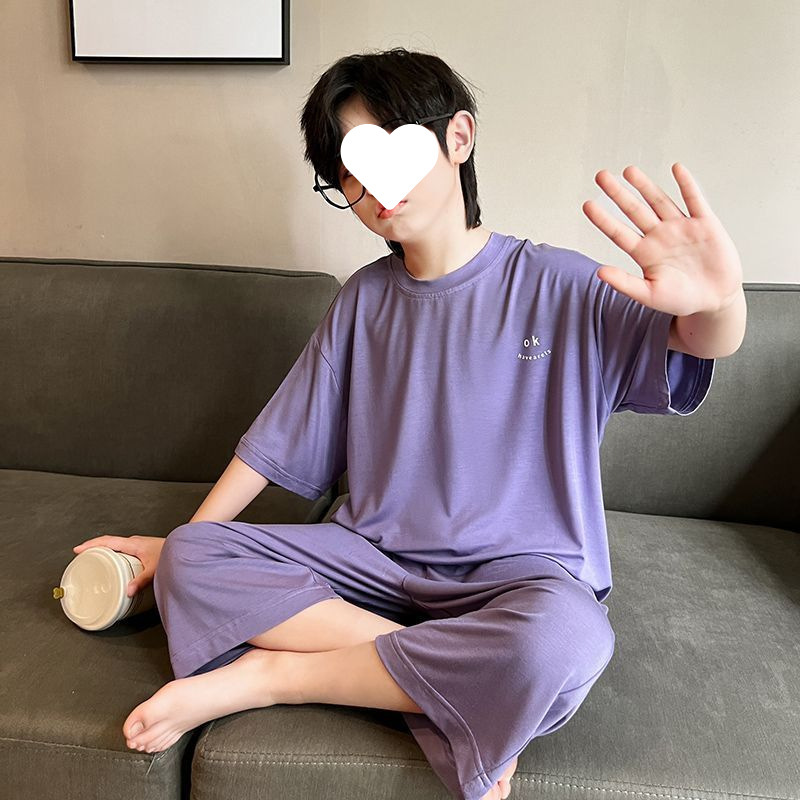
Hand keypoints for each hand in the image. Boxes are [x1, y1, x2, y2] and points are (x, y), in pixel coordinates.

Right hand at [72, 535, 165, 596]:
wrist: (185, 547)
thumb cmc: (172, 554)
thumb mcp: (155, 569)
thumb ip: (141, 581)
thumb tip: (128, 591)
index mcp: (133, 544)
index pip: (107, 541)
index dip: (91, 545)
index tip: (77, 550)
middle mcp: (134, 542)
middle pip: (109, 542)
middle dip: (93, 547)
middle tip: (81, 557)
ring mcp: (138, 544)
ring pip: (116, 545)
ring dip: (103, 550)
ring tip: (92, 560)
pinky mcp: (142, 549)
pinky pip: (122, 549)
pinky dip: (113, 553)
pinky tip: (112, 562)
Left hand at [582, 162, 743, 316]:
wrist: (715, 300)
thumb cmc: (681, 300)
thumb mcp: (650, 295)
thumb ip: (625, 283)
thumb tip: (599, 272)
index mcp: (644, 253)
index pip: (618, 233)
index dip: (603, 219)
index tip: (587, 205)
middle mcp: (659, 236)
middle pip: (634, 210)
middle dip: (618, 193)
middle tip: (601, 176)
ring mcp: (681, 227)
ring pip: (659, 201)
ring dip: (644, 186)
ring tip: (628, 171)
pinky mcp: (705, 224)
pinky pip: (694, 200)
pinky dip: (686, 185)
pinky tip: (676, 169)